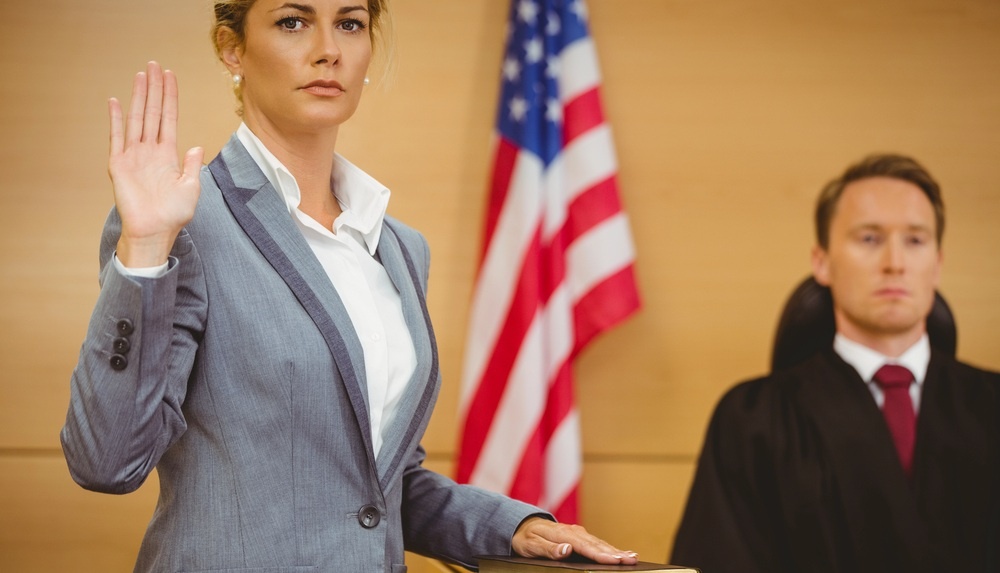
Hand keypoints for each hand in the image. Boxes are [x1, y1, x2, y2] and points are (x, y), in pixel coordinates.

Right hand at [109, 61, 203, 266]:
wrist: (155, 232)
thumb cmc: (174, 214)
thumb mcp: (191, 188)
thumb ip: (193, 166)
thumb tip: (197, 147)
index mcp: (168, 155)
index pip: (169, 118)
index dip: (170, 98)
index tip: (171, 77)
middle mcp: (150, 151)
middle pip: (152, 112)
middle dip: (155, 89)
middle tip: (155, 65)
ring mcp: (134, 156)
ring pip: (137, 119)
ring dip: (139, 97)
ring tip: (142, 75)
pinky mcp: (119, 165)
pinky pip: (117, 138)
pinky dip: (116, 120)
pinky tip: (115, 101)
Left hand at [511, 516, 638, 564]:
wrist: (521, 524)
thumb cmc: (525, 537)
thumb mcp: (530, 545)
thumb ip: (548, 549)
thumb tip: (567, 549)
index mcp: (562, 534)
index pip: (584, 546)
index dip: (600, 554)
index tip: (614, 560)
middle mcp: (573, 531)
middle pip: (596, 544)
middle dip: (615, 553)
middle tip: (631, 560)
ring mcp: (577, 532)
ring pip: (599, 543)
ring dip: (616, 550)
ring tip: (632, 557)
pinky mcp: (579, 536)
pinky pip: (597, 543)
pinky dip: (610, 548)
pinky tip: (620, 553)